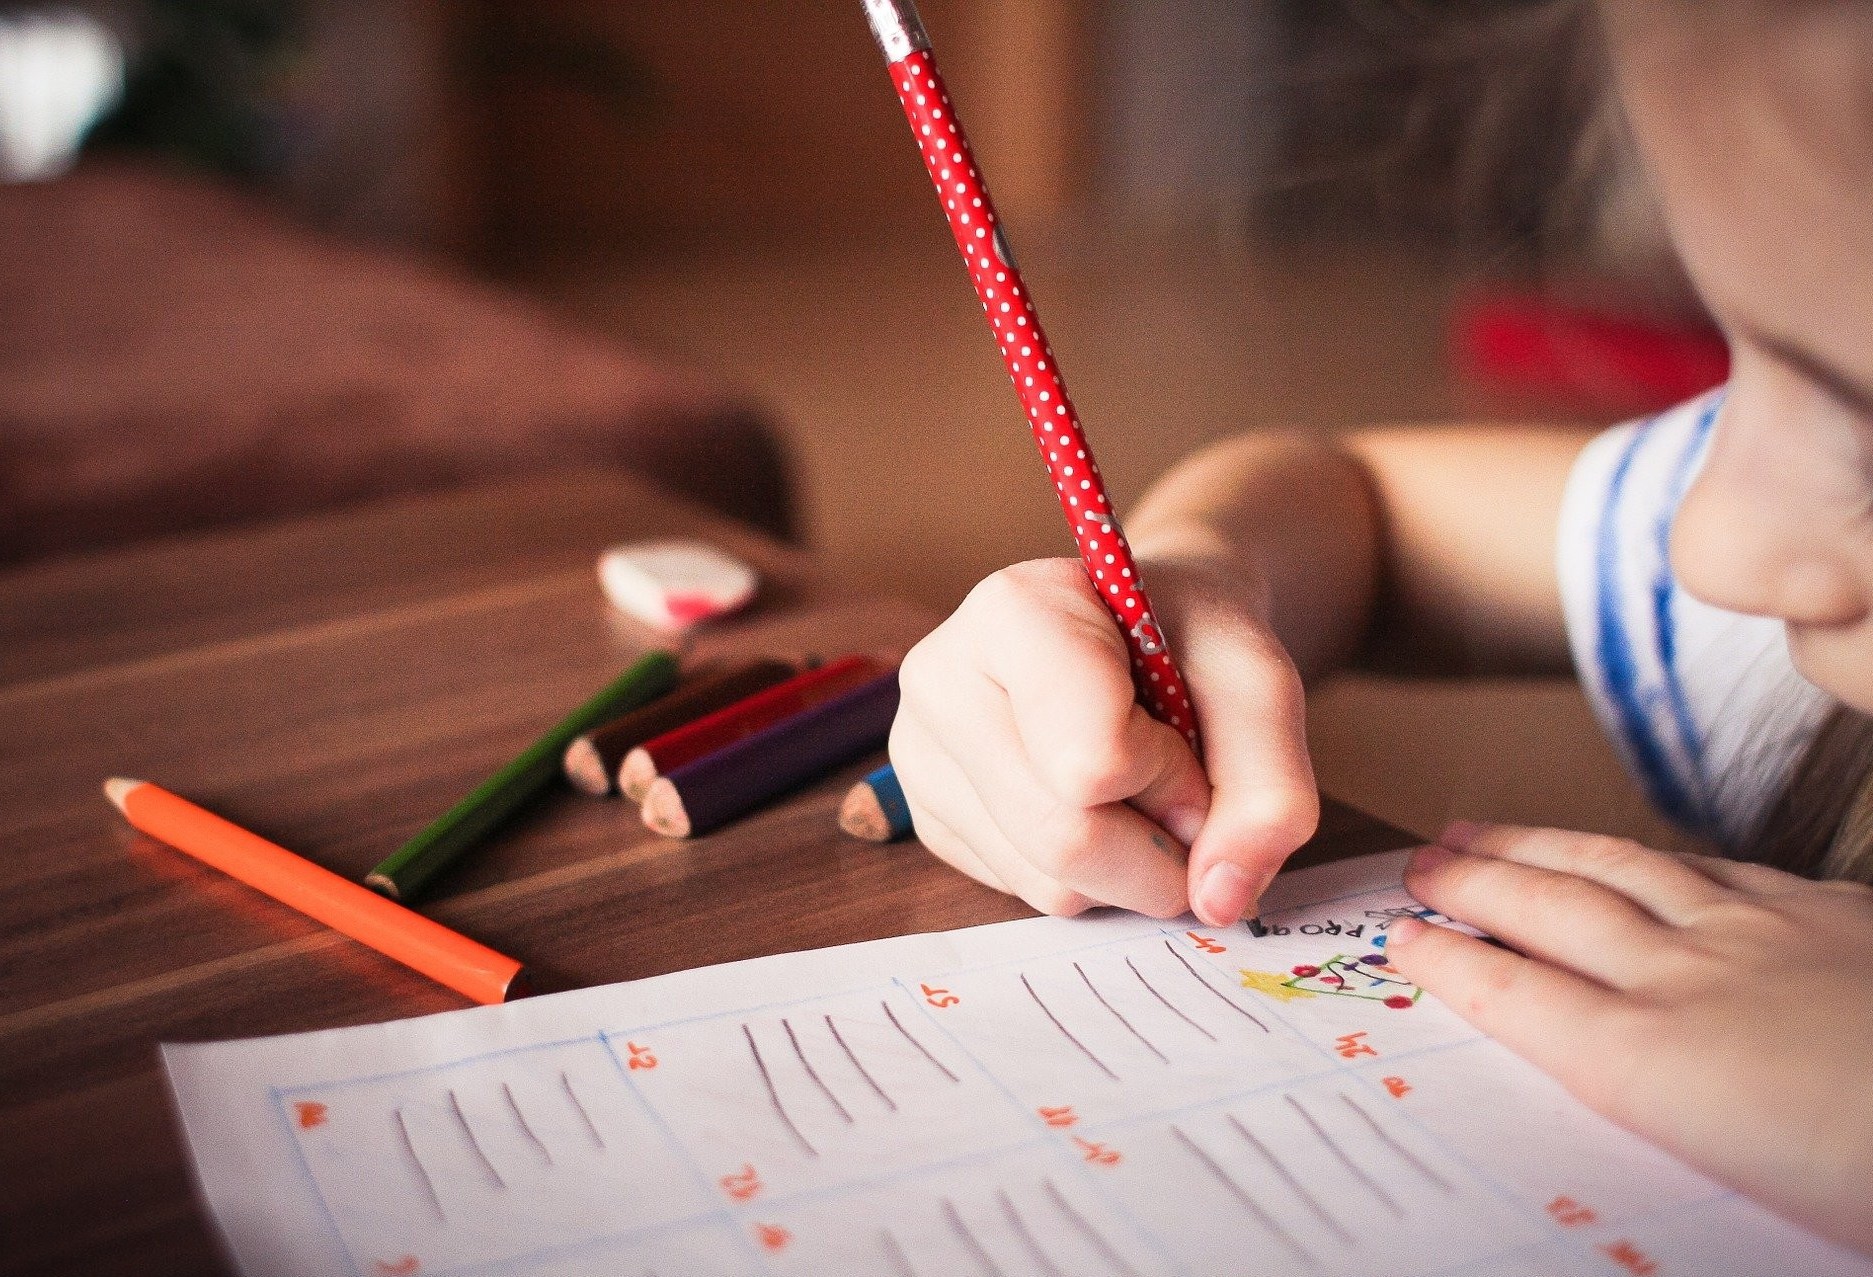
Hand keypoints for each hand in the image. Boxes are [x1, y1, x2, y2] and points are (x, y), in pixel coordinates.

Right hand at [890, 556, 1317, 924]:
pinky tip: (1091, 805)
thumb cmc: (1192, 640)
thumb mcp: (1260, 685)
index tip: (1186, 731)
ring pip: (1047, 882)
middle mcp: (940, 679)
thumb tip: (1219, 900)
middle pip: (1064, 838)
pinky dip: (1089, 876)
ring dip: (1129, 866)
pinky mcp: (928, 818)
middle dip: (1158, 846)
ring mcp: (921, 754)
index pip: (1093, 762)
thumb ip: (1270, 789)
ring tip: (1135, 788)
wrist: (1145, 629)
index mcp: (1011, 611)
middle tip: (1184, 792)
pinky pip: (1025, 894)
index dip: (1171, 775)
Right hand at [1388, 822, 1872, 1255]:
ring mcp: (1762, 934)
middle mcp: (1690, 982)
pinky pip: (1714, 867)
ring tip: (1487, 830)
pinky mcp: (1831, 915)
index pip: (1520, 997)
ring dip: (1541, 848)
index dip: (1451, 961)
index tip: (1401, 937)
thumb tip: (1607, 1087)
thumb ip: (1660, 1118)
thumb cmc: (1869, 1175)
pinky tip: (1642, 854)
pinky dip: (1653, 856)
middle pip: (1553, 912)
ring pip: (1622, 870)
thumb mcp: (1743, 1190)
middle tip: (1421, 860)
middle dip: (1474, 882)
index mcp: (1656, 1065)